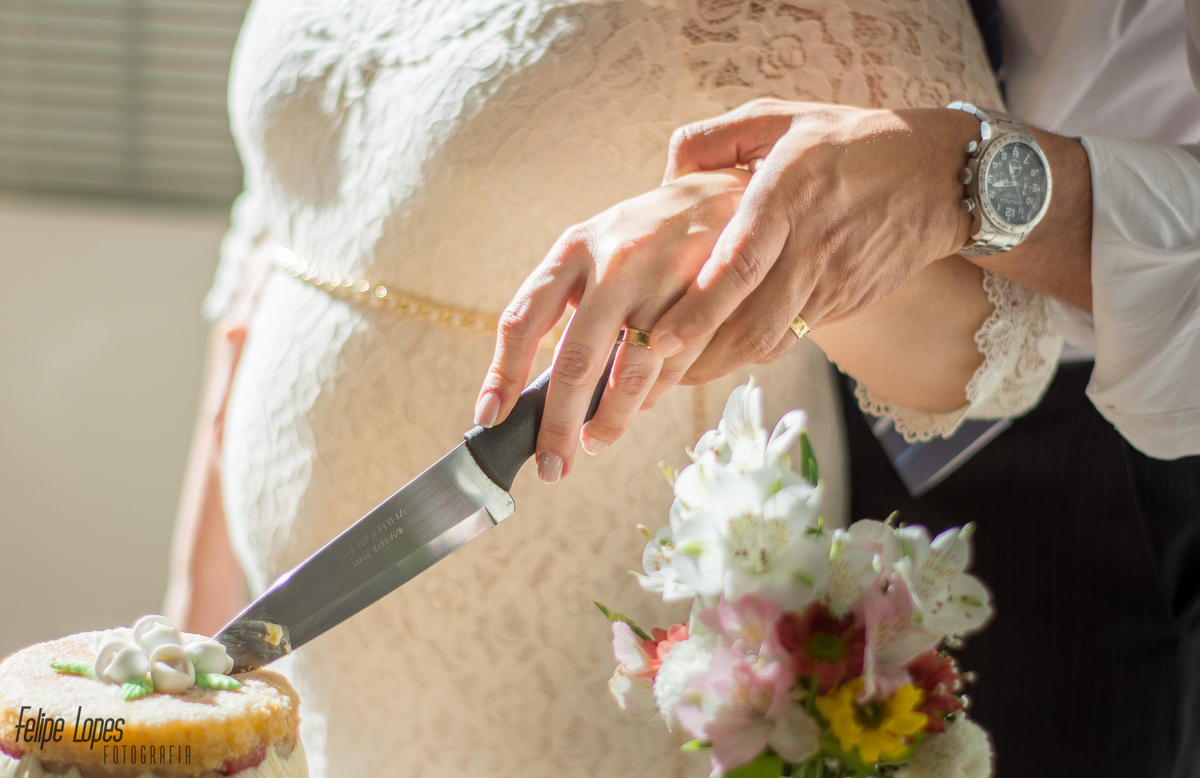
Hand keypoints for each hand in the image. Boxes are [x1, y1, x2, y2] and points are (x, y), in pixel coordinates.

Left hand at [474, 169, 750, 481]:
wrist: (728, 194)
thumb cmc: (651, 235)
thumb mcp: (598, 252)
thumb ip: (569, 306)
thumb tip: (539, 387)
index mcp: (573, 249)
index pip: (523, 317)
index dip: (503, 372)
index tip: (490, 415)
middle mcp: (612, 261)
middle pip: (575, 360)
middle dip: (559, 424)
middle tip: (550, 465)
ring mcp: (661, 278)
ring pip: (629, 372)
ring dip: (612, 419)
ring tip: (596, 441)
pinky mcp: (706, 295)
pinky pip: (675, 364)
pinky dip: (656, 394)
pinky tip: (645, 401)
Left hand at [650, 99, 979, 382]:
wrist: (942, 175)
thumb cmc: (849, 140)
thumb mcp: (782, 117)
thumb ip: (714, 139)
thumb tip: (665, 179)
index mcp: (789, 191)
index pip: (743, 262)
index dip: (702, 306)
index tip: (662, 338)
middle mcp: (811, 242)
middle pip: (752, 321)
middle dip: (698, 355)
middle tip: (649, 372)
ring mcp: (832, 280)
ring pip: (770, 340)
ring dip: (719, 364)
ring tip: (672, 376)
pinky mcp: (845, 302)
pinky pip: (791, 338)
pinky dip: (750, 353)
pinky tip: (716, 357)